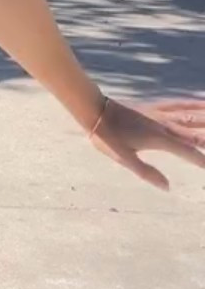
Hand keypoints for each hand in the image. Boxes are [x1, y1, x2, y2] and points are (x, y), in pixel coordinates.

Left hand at [88, 94, 204, 190]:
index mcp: (159, 139)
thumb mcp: (123, 159)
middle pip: (197, 132)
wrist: (94, 110)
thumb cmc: (107, 137)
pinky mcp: (156, 107)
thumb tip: (168, 187)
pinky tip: (202, 101)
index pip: (189, 152)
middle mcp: (165, 125)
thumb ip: (146, 172)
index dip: (204, 160)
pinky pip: (179, 104)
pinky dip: (193, 102)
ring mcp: (161, 114)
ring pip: (192, 115)